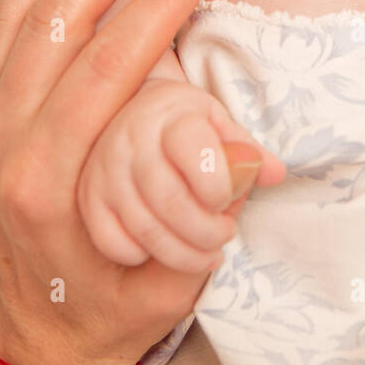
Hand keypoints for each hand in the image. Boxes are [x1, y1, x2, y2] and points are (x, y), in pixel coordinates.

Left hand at [0, 0, 285, 364]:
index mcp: (54, 182)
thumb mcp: (177, 272)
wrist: (43, 337)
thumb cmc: (116, 300)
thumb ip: (214, 210)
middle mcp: (5, 148)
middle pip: (57, 23)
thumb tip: (261, 154)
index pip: (107, 69)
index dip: (158, 5)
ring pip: (13, 16)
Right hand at [78, 77, 280, 271]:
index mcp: (171, 114)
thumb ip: (247, 152)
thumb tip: (275, 173)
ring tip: (206, 253)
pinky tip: (161, 247)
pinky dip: (141, 254)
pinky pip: (112, 242)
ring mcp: (104, 170)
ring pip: (146, 229)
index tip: (227, 200)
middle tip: (223, 237)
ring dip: (183, 253)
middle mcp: (130, 139)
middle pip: (173, 203)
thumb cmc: (186, 123)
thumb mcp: (221, 125)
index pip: (199, 160)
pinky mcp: (88, 198)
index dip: (221, 191)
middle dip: (208, 233)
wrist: (131, 109)